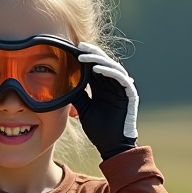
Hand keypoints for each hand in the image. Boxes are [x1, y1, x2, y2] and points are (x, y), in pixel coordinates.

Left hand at [72, 42, 138, 159]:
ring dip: (98, 59)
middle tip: (78, 46)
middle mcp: (113, 85)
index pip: (93, 67)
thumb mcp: (83, 109)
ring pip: (111, 66)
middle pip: (103, 62)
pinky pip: (119, 78)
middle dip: (91, 53)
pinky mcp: (129, 93)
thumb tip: (62, 84)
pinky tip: (96, 69)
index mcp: (102, 87)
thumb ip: (77, 95)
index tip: (69, 50)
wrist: (112, 146)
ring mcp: (122, 88)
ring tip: (83, 55)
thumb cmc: (98, 130)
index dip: (84, 58)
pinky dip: (108, 71)